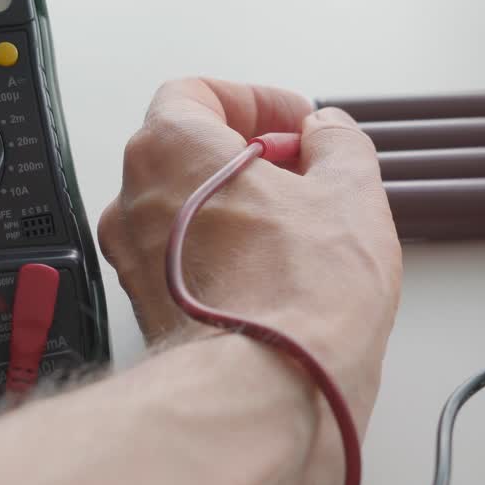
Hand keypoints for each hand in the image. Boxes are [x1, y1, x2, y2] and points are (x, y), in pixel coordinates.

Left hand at [98, 76, 401, 428]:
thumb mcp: (349, 191)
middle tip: (305, 173)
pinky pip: (183, 257)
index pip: (195, 92)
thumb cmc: (298, 297)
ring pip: (184, 207)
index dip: (255, 100)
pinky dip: (224, 250)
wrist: (267, 393)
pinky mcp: (149, 308)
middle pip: (187, 150)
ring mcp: (134, 259)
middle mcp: (135, 200)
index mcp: (170, 149)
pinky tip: (278, 270)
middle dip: (250, 153)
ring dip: (238, 204)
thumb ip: (337, 142)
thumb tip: (329, 133)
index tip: (297, 123)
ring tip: (300, 226)